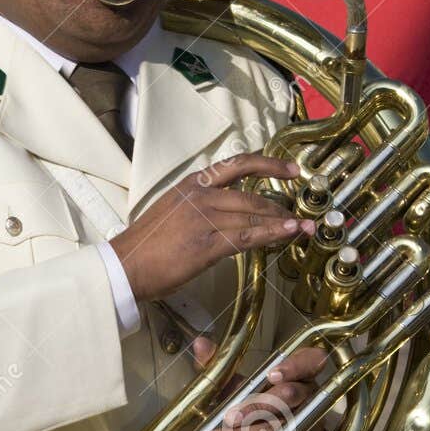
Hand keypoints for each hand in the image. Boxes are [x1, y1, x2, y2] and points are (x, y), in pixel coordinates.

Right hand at [109, 153, 314, 304]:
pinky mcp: (207, 244)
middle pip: (251, 195)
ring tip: (303, 228)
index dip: (268, 165)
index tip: (290, 171)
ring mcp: (204, 218)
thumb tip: (228, 210)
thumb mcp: (173, 209)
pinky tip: (288, 234)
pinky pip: (248, 237)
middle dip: (281, 205)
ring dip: (283, 223)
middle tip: (301, 214)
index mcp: (192, 184)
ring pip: (253, 216)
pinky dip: (272, 235)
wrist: (126, 265)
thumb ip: (201, 204)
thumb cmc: (148, 244)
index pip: (237, 165)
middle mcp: (200, 195)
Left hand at [194, 341, 328, 430]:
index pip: (310, 360)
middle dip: (258, 406)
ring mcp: (308, 422)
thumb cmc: (262, 399)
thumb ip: (223, 364)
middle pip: (289, 396)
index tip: (272, 374)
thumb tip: (200, 344)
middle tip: (230, 417)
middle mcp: (308, 394)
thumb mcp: (243, 382)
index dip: (294, 366)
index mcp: (299, 371)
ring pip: (279, 428)